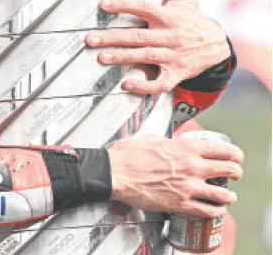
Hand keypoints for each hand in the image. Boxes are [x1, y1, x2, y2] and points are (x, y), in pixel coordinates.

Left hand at [85, 0, 230, 93]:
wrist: (217, 46)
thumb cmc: (193, 18)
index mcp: (169, 17)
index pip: (144, 9)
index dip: (123, 5)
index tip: (103, 3)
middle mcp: (169, 37)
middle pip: (138, 36)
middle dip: (112, 37)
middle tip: (90, 38)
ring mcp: (173, 57)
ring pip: (145, 57)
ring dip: (123, 57)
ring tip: (102, 57)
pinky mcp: (176, 74)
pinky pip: (160, 83)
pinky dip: (144, 86)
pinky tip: (126, 85)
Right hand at [108, 135, 243, 217]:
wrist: (114, 173)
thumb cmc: (127, 155)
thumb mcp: (152, 139)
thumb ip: (170, 143)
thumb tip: (174, 144)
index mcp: (186, 148)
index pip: (225, 150)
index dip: (235, 154)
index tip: (235, 157)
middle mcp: (192, 167)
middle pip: (230, 170)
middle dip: (236, 173)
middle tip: (234, 175)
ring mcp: (188, 187)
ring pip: (224, 194)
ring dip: (229, 196)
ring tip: (229, 196)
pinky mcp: (180, 204)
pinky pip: (208, 210)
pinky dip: (216, 211)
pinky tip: (216, 210)